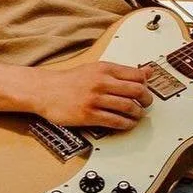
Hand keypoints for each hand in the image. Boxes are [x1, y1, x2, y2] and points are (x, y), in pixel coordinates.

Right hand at [35, 62, 153, 129]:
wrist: (46, 90)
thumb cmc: (70, 81)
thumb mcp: (96, 69)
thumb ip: (121, 72)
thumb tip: (147, 72)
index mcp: (105, 69)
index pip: (137, 75)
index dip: (146, 84)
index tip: (146, 89)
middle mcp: (101, 82)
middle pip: (137, 91)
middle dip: (147, 100)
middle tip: (146, 104)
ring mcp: (95, 99)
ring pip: (128, 107)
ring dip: (137, 114)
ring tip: (136, 115)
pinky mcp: (89, 115)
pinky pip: (115, 121)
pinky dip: (126, 124)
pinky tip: (127, 124)